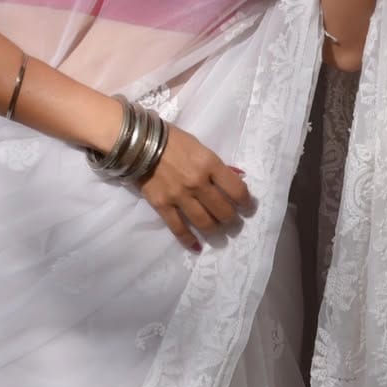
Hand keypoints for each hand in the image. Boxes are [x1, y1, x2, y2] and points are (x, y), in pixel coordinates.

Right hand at [135, 124, 252, 250]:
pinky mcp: (163, 206)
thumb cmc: (172, 140)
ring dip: (215, 229)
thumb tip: (239, 176)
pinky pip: (179, 228)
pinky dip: (189, 240)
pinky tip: (196, 246)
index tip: (247, 207)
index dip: (246, 202)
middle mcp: (197, 183)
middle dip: (231, 218)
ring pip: (205, 223)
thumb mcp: (199, 145)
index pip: (236, 190)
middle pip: (223, 210)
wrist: (138, 143)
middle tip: (231, 219)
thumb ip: (217, 164)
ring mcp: (179, 196)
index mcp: (209, 164)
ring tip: (217, 229)